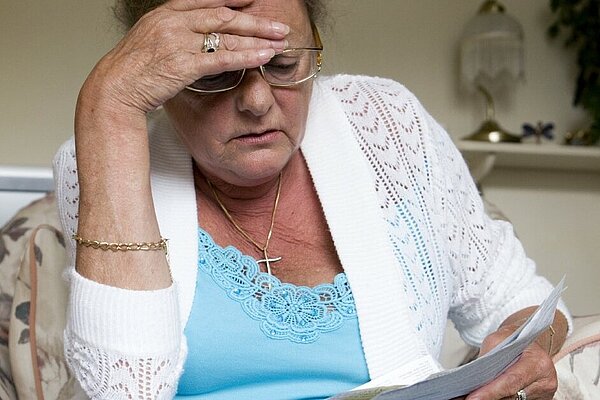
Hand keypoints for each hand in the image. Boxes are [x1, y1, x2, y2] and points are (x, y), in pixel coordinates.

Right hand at [81, 0, 287, 115]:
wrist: (114, 88)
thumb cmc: (132, 69)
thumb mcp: (151, 40)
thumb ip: (175, 33)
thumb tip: (197, 38)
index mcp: (166, 13)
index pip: (207, 1)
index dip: (233, 0)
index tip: (254, 2)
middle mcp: (174, 22)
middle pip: (224, 16)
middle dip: (255, 21)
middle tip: (279, 26)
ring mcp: (178, 41)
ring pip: (226, 36)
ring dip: (257, 39)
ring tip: (279, 42)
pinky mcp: (183, 64)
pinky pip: (222, 58)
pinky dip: (245, 56)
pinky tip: (262, 56)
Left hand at [463, 325, 557, 399]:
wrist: (529, 342)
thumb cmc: (513, 339)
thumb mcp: (497, 339)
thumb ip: (487, 357)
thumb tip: (474, 379)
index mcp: (538, 363)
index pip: (511, 381)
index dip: (491, 391)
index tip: (473, 398)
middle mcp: (545, 381)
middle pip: (511, 395)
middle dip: (488, 397)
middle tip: (465, 398)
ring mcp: (543, 393)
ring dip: (492, 398)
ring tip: (472, 396)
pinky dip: (500, 398)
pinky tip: (485, 395)